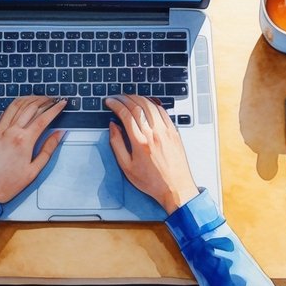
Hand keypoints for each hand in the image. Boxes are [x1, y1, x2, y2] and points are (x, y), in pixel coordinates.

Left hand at [0, 96, 65, 202]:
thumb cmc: (8, 184)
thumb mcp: (34, 170)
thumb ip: (48, 149)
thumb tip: (59, 134)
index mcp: (24, 141)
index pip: (44, 118)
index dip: (55, 108)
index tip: (63, 103)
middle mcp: (12, 131)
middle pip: (31, 107)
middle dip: (45, 100)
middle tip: (54, 99)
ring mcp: (1, 130)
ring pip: (17, 105)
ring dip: (31, 98)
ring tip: (40, 98)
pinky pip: (5, 112)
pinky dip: (16, 104)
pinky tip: (22, 104)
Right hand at [105, 95, 199, 214]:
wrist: (176, 188)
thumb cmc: (151, 181)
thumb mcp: (127, 167)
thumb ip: (117, 144)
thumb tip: (113, 126)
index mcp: (140, 142)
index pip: (126, 115)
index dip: (116, 105)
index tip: (109, 102)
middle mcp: (154, 134)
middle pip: (137, 107)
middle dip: (125, 98)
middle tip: (117, 97)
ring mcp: (165, 131)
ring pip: (150, 105)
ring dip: (138, 98)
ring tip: (129, 97)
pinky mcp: (174, 132)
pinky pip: (163, 111)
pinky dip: (152, 103)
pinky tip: (146, 103)